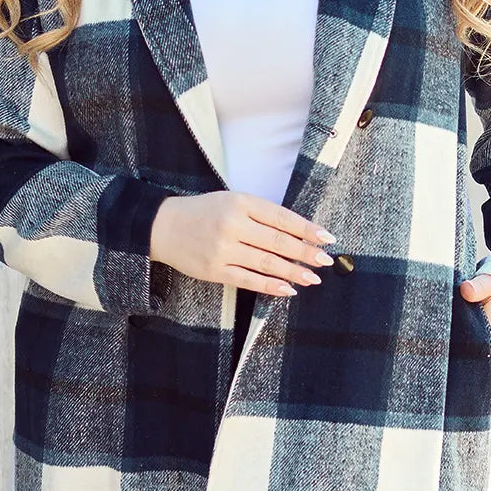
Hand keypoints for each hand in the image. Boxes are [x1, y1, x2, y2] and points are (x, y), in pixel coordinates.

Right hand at [150, 190, 335, 296]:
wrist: (162, 226)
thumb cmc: (204, 211)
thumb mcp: (232, 200)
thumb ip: (261, 213)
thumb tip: (298, 232)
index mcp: (240, 203)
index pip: (282, 218)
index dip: (307, 229)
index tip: (327, 238)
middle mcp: (233, 225)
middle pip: (278, 242)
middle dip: (306, 253)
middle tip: (326, 261)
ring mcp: (223, 250)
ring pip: (266, 263)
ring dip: (293, 272)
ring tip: (313, 278)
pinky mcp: (215, 271)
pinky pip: (248, 280)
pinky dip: (271, 286)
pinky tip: (289, 290)